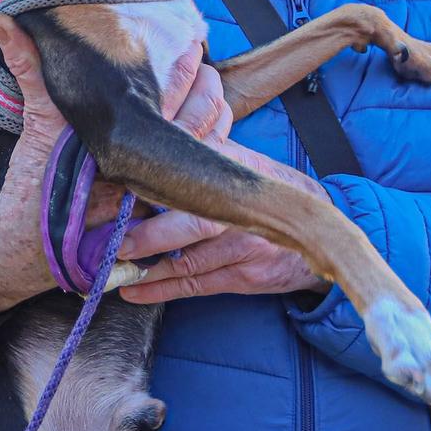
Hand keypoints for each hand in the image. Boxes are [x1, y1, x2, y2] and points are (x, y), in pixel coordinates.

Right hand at [0, 18, 216, 319]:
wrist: (27, 247)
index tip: (193, 47)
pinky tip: (210, 138)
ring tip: (213, 96)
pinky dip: (209, 158)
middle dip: (208, 92)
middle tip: (208, 67)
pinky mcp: (159, 214)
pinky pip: (199, 184)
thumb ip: (27, 67)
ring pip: (204, 156)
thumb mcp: (35, 126)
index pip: (167, 99)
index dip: (185, 71)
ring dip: (215, 122)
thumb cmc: (31, 188)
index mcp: (119, 144)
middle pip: (196, 126)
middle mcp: (144, 171)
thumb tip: (2, 19)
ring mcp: (155, 196)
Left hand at [117, 136, 332, 304]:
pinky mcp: (245, 276)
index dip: (150, 186)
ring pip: (189, 261)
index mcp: (235, 173)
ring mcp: (245, 245)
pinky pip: (197, 285)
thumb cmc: (267, 189)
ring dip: (147, 269)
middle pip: (191, 222)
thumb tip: (150, 138)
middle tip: (112, 241)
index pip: (189, 177)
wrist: (319, 226)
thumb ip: (203, 150)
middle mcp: (241, 210)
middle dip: (149, 234)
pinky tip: (134, 292)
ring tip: (111, 270)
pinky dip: (162, 291)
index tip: (116, 191)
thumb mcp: (243, 161)